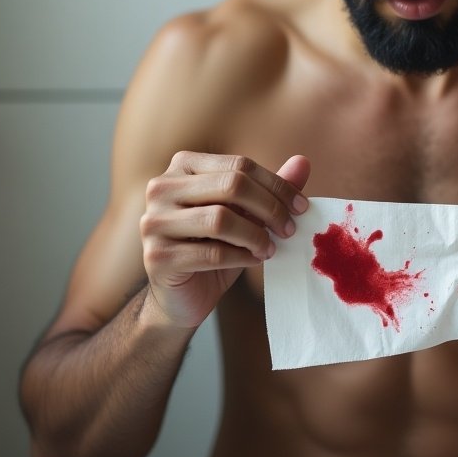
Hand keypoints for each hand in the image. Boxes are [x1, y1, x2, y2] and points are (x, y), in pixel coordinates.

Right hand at [140, 151, 309, 328]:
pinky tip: (253, 260)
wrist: (183, 294)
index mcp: (183, 166)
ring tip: (270, 248)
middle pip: (231, 185)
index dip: (276, 185)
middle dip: (270, 208)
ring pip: (220, 219)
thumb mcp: (246, 214)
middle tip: (289, 229)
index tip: (302, 207)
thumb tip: (303, 162)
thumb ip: (271, 188)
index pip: (239, 165)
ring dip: (256, 235)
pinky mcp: (157, 257)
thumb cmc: (217, 245)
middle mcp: (161, 188)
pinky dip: (241, 257)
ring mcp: (153, 222)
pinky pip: (211, 253)